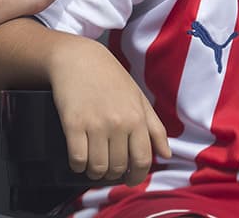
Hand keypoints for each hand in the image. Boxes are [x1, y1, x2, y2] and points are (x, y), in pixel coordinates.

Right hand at [48, 35, 170, 185]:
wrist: (78, 58)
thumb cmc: (110, 77)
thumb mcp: (138, 98)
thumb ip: (155, 128)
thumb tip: (166, 154)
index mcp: (137, 118)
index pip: (142, 161)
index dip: (136, 177)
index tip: (129, 179)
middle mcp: (118, 124)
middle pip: (117, 167)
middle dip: (113, 173)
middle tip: (107, 167)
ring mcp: (95, 124)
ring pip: (97, 167)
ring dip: (94, 172)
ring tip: (93, 165)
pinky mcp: (73, 124)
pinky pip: (77, 159)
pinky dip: (78, 165)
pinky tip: (78, 160)